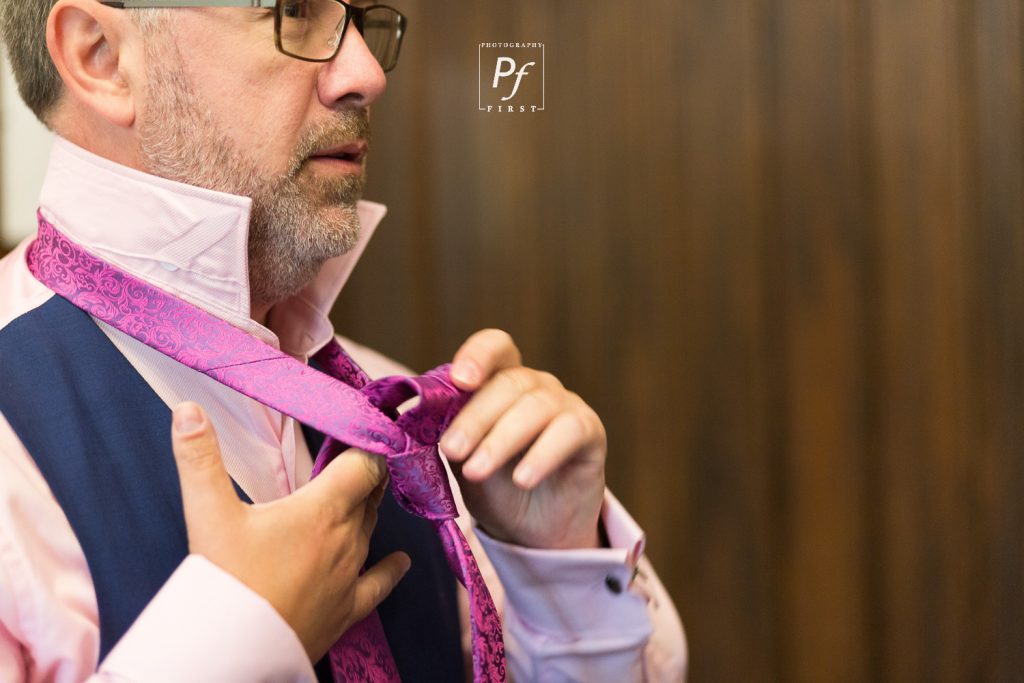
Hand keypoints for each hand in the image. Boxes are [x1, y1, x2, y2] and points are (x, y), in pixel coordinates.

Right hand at [170, 402, 409, 661]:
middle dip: (365, 473)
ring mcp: (351, 575)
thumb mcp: (208, 513)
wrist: (231, 653)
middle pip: (370, 494)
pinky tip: (402, 563)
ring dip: (368, 510)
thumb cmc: (223, 582)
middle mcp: (347, 538)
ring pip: (371, 530)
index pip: (364, 464)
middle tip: (356, 458)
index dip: (366, 444)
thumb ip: (199, 458)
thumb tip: (188, 409)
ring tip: (364, 494)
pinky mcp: (347, 609)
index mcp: (323, 509)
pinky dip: (392, 570)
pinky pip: (380, 585)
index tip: (363, 430)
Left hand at [439, 330, 605, 549]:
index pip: (495, 348)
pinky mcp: (590, 431)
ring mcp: (565, 404)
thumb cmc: (495, 486)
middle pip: (509, 383)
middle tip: (453, 450)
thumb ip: (449, 431)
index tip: (459, 380)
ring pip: (536, 406)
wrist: (532, 530)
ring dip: (502, 440)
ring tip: (477, 472)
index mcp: (500, 382)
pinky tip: (523, 479)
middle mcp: (535, 385)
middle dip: (476, 418)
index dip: (478, 355)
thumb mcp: (464, 459)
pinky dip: (543, 454)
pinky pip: (569, 431)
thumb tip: (418, 417)